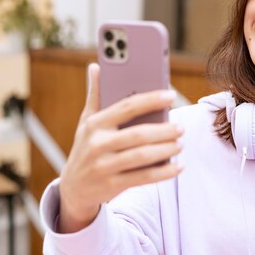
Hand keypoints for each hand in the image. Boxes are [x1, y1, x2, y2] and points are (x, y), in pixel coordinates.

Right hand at [58, 63, 183, 232]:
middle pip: (138, 134)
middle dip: (164, 131)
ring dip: (166, 150)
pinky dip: (164, 172)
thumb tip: (96, 66)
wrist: (72, 189)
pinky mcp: (112, 185)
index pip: (127, 107)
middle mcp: (98, 144)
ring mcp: (104, 166)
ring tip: (181, 144)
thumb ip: (95, 95)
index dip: (151, 100)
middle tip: (181, 127)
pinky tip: (178, 166)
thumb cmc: (86, 148)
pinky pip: (143, 177)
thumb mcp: (86, 122)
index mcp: (95, 124)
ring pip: (142, 156)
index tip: (171, 96)